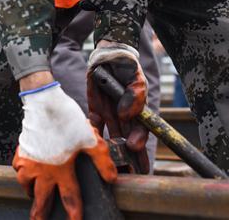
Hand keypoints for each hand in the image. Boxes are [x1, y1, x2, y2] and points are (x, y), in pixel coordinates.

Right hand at [13, 83, 116, 219]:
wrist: (43, 102)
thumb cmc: (66, 119)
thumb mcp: (90, 139)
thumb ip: (102, 160)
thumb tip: (112, 178)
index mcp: (62, 170)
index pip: (70, 198)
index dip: (74, 214)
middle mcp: (43, 170)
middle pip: (40, 200)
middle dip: (40, 215)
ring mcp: (29, 161)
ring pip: (26, 185)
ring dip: (30, 192)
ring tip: (33, 195)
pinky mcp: (21, 151)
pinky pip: (17, 168)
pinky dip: (21, 173)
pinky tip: (26, 170)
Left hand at [87, 41, 148, 171]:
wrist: (108, 56)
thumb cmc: (127, 67)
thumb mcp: (136, 79)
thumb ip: (134, 96)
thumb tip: (125, 115)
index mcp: (137, 112)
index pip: (141, 132)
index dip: (139, 143)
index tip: (135, 150)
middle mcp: (124, 117)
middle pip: (127, 141)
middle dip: (128, 158)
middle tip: (126, 172)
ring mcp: (110, 115)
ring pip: (111, 138)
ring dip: (111, 152)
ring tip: (110, 167)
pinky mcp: (95, 110)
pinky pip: (93, 125)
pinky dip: (91, 135)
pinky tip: (88, 147)